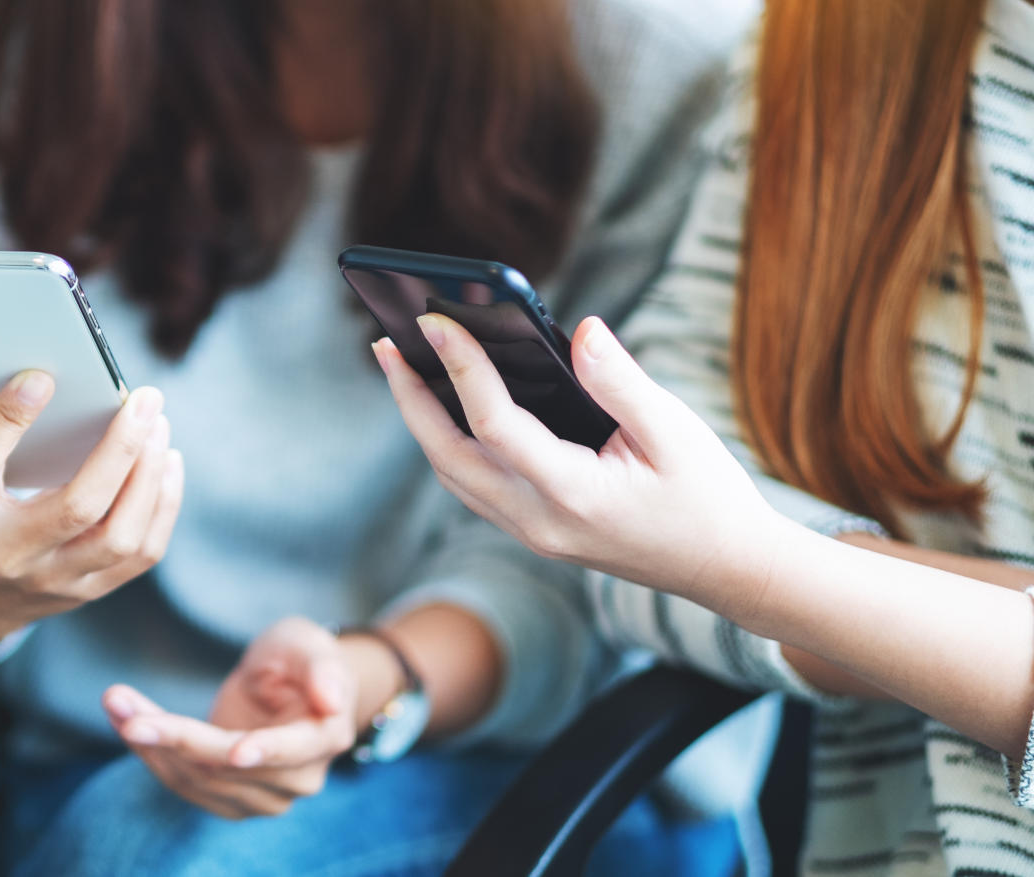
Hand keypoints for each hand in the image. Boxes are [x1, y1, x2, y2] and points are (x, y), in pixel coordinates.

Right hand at [0, 370, 184, 647]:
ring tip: (158, 425)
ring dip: (148, 477)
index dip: (7, 420)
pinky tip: (167, 461)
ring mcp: (55, 579)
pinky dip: (163, 505)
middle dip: (118, 450)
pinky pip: (141, 554)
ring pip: (119, 536)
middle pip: (77, 508)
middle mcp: (11, 554)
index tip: (41, 377)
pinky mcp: (89, 590)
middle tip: (144, 400)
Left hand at [102, 618, 385, 819]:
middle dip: (171, 733)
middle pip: (225, 764)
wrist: (290, 684)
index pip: (291, 750)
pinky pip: (183, 781)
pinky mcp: (229, 798)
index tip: (236, 750)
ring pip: (196, 777)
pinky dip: (150, 752)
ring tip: (114, 700)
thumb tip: (331, 700)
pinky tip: (124, 719)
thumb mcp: (308, 644)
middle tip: (118, 702)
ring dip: (149, 741)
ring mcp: (263, 796)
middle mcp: (298, 778)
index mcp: (326, 737)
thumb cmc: (300, 656)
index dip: (263, 750)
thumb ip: (322, 669)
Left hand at [375, 313, 782, 610]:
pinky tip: (445, 405)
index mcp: (572, 494)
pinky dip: (449, 443)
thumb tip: (581, 330)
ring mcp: (531, 532)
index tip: (435, 320)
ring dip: (422, 421)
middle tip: (386, 340)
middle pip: (447, 456)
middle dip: (410, 396)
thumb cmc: (706, 496)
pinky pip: (472, 486)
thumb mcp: (676, 432)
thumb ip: (622, 381)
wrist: (726, 568)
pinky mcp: (534, 530)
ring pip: (453, 475)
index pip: (493, 424)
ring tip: (403, 365)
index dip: (461, 367)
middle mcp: (538, 520)